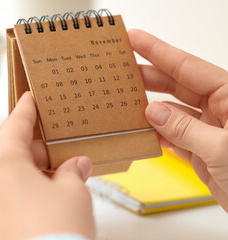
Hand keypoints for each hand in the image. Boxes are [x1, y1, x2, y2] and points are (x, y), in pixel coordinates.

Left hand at [0, 92, 94, 239]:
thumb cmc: (55, 232)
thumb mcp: (72, 191)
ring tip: (61, 170)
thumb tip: (76, 165)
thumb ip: (72, 171)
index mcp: (1, 162)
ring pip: (11, 171)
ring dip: (35, 168)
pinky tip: (49, 190)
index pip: (15, 124)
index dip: (26, 109)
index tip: (30, 97)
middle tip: (61, 143)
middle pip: (12, 149)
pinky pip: (7, 191)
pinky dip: (26, 185)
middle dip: (39, 146)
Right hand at [128, 29, 227, 211]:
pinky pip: (173, 137)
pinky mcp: (201, 152)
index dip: (159, 51)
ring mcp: (208, 131)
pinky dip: (156, 135)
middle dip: (148, 76)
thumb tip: (153, 111)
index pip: (187, 67)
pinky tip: (141, 131)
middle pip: (176, 86)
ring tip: (125, 99)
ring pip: (172, 113)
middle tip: (122, 69)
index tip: (135, 39)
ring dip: (149, 108)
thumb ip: (184, 128)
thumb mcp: (222, 148)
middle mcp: (218, 110)